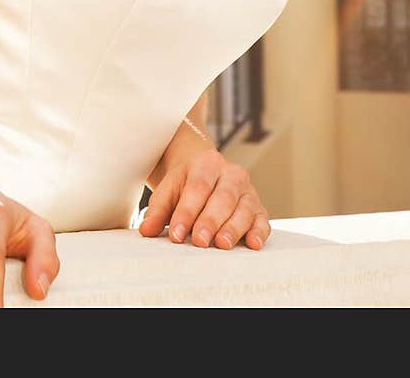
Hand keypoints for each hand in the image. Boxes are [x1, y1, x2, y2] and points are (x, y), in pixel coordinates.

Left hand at [138, 149, 270, 250]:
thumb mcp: (168, 191)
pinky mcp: (259, 208)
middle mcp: (231, 174)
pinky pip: (262, 219)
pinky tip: (253, 244)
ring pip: (244, 209)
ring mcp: (248, 191)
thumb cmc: (185, 185)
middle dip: (210, 221)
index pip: (197, 188)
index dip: (186, 212)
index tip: (175, 234)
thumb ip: (157, 210)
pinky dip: (259, 232)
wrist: (205, 172)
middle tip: (199, 241)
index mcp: (207, 163)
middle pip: (223, 197)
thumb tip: (147, 230)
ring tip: (222, 245)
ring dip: (233, 228)